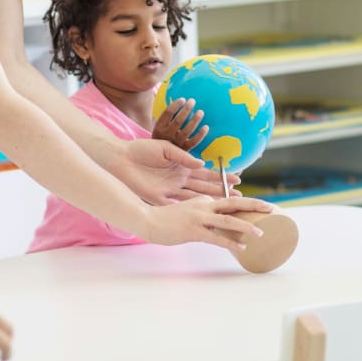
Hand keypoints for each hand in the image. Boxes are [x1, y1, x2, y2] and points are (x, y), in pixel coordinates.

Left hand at [120, 138, 241, 202]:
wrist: (120, 158)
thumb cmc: (141, 150)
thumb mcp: (165, 147)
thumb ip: (183, 156)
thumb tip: (201, 164)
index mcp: (180, 166)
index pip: (205, 172)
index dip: (221, 177)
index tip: (237, 179)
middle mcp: (178, 180)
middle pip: (204, 187)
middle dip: (221, 192)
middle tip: (240, 197)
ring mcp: (170, 190)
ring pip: (194, 198)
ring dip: (210, 202)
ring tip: (227, 206)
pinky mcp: (159, 198)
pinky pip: (177, 205)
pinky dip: (189, 209)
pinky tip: (203, 213)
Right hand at [143, 195, 274, 250]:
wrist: (147, 220)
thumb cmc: (165, 219)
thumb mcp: (186, 210)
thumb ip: (201, 213)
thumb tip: (214, 224)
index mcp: (203, 200)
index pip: (228, 200)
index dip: (245, 203)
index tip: (259, 207)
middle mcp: (204, 205)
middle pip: (233, 203)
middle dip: (254, 205)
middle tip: (271, 208)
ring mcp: (199, 217)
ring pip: (229, 220)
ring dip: (247, 226)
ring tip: (261, 233)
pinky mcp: (194, 231)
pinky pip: (217, 238)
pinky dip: (231, 243)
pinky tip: (241, 248)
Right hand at [153, 98, 208, 151]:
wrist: (160, 157)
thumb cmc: (163, 137)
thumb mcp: (160, 128)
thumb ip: (168, 118)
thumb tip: (180, 102)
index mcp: (159, 128)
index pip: (167, 114)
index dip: (175, 105)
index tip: (183, 99)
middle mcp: (166, 136)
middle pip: (178, 121)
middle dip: (186, 110)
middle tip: (192, 101)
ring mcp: (176, 144)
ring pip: (186, 131)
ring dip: (194, 120)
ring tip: (200, 112)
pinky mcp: (184, 150)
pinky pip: (193, 142)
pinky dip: (200, 135)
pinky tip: (206, 127)